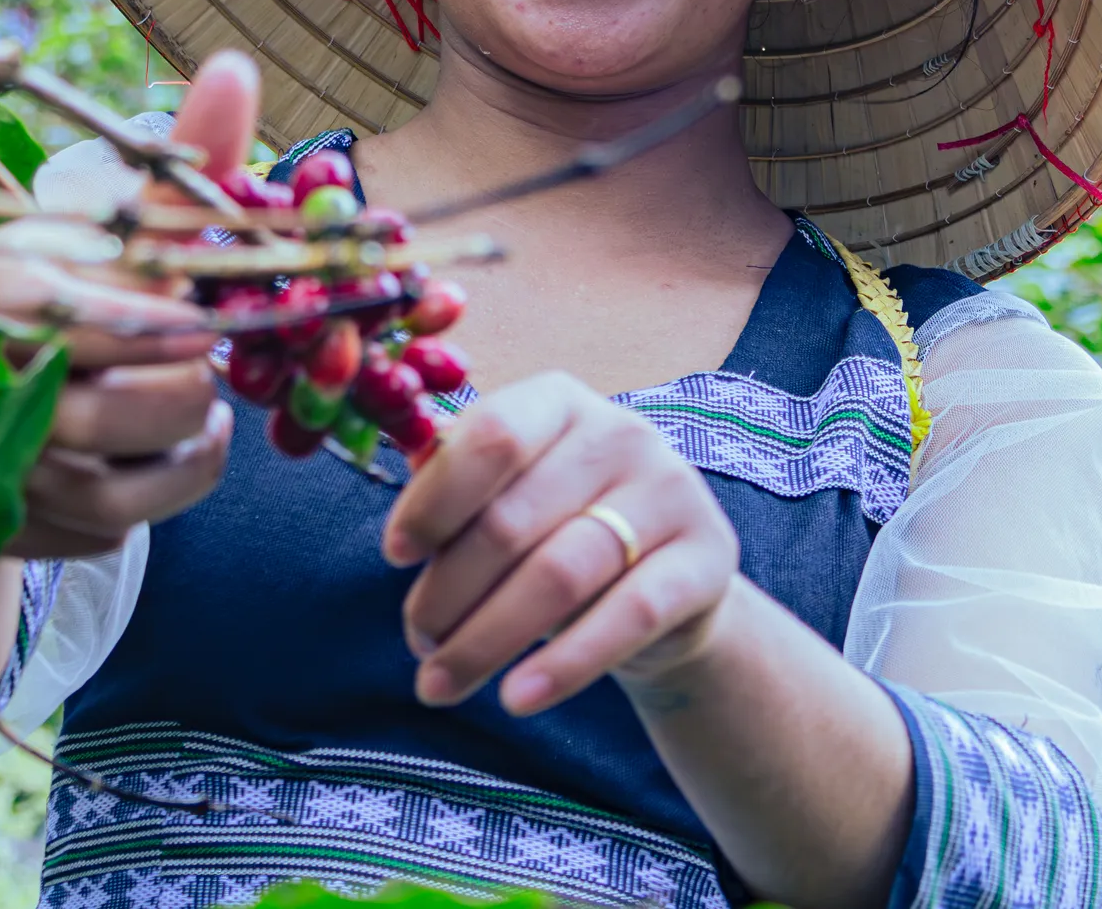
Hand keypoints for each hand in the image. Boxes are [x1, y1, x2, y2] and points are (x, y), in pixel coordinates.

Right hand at [0, 52, 260, 558]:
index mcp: (2, 284)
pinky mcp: (3, 526)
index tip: (201, 325)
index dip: (175, 332)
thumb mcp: (136, 216)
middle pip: (125, 412)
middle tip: (197, 368)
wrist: (13, 372)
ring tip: (194, 413)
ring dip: (180, 454)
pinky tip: (165, 453)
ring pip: (119, 491)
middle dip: (186, 397)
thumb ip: (193, 152)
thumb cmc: (91, 279)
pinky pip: (110, 533)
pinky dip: (157, 497)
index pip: (109, 322)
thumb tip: (237, 66)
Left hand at [383, 371, 739, 715]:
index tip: (395, 556)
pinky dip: (563, 666)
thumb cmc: (560, 531)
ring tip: (440, 685)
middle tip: (418, 644)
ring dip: (487, 640)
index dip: (434, 499)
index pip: (493, 435)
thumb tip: (404, 504)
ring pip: (560, 574)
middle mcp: (623, 433)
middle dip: (448, 592)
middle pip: (514, 519)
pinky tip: (515, 700)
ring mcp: (672, 491)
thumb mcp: (511, 495)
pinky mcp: (706, 559)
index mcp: (561, 402)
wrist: (667, 588)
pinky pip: (627, 617)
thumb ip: (456, 485)